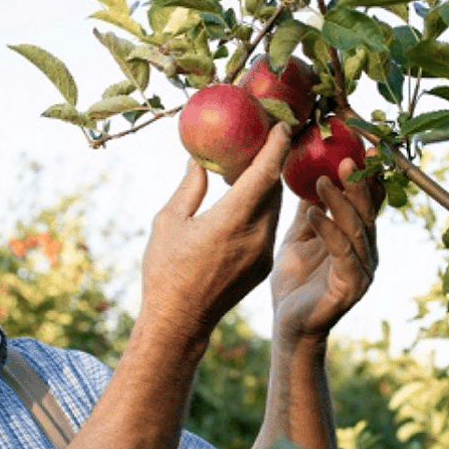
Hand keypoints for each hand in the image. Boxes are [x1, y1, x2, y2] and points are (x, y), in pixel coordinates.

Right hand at [139, 124, 291, 338]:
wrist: (180, 323)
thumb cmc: (165, 271)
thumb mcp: (169, 222)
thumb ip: (189, 187)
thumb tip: (197, 159)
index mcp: (231, 220)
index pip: (264, 174)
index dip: (276, 146)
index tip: (282, 124)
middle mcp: (255, 235)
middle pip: (274, 188)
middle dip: (273, 161)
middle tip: (265, 137)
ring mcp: (263, 253)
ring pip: (274, 208)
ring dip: (267, 185)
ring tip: (250, 166)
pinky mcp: (263, 265)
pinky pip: (269, 226)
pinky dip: (263, 207)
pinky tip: (246, 200)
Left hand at [271, 152, 380, 344]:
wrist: (289, 323)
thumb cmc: (296, 280)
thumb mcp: (301, 235)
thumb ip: (312, 209)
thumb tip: (310, 173)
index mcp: (358, 238)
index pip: (367, 202)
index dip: (368, 177)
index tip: (364, 149)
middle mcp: (367, 252)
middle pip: (367, 211)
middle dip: (358, 183)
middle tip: (346, 158)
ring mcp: (362, 270)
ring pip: (357, 229)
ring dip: (341, 202)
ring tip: (322, 180)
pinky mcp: (351, 287)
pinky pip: (343, 253)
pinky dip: (329, 231)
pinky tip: (312, 214)